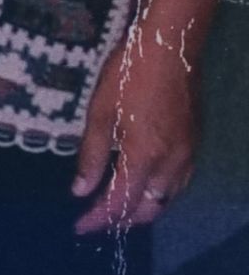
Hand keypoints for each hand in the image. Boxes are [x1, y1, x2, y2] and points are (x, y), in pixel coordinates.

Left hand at [72, 27, 200, 235]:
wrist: (170, 47)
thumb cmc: (128, 75)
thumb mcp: (100, 114)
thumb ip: (91, 156)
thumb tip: (80, 190)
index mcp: (144, 156)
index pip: (119, 203)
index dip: (99, 218)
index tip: (80, 226)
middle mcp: (171, 163)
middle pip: (148, 209)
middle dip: (122, 220)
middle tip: (97, 219)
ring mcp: (187, 154)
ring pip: (167, 198)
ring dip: (142, 209)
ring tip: (117, 207)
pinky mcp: (193, 143)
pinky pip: (179, 182)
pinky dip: (160, 193)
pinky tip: (144, 186)